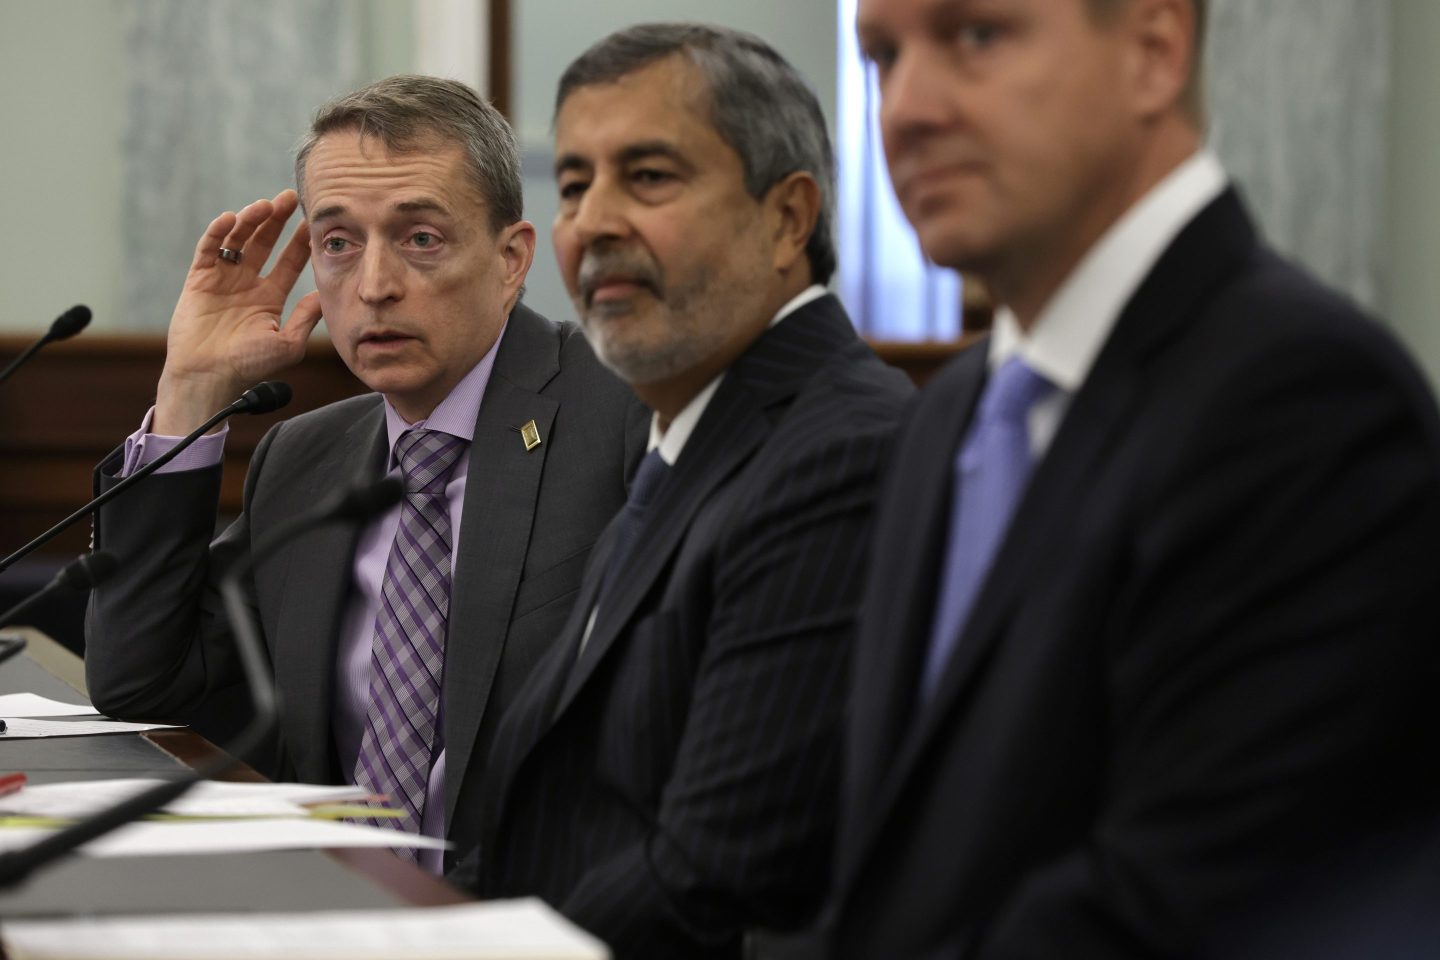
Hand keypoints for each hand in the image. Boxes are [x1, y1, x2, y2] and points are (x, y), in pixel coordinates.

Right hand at [154, 190, 321, 434]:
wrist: (209, 376)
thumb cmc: (249, 366)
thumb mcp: (288, 343)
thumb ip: (307, 317)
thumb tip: (327, 295)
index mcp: (269, 296)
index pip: (289, 261)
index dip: (300, 241)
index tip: (313, 222)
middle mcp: (246, 283)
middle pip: (264, 242)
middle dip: (277, 219)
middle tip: (290, 197)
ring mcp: (222, 278)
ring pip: (237, 240)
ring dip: (250, 220)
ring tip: (265, 205)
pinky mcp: (199, 278)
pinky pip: (208, 249)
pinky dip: (218, 232)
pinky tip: (230, 219)